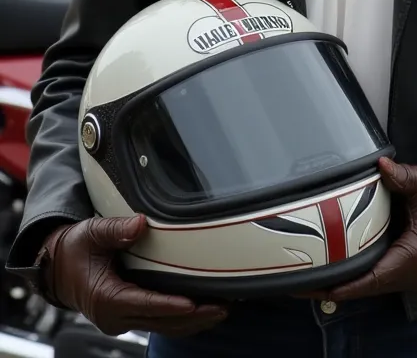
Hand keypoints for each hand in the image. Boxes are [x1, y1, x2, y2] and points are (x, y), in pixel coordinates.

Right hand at [36, 214, 227, 336]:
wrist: (59, 267)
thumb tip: (140, 223)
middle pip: (161, 321)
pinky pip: (160, 322)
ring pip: (164, 326)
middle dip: (194, 316)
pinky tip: (203, 312)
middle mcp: (116, 316)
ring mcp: (124, 319)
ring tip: (222, 310)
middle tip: (223, 307)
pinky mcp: (131, 315)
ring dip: (193, 321)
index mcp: (106, 298)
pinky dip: (183, 319)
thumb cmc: (76, 249)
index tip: (194, 303)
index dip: (171, 305)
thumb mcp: (92, 233)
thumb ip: (115, 229)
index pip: (146, 304)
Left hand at [323, 157, 416, 299]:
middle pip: (363, 286)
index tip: (312, 283)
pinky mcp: (408, 265)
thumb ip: (400, 177)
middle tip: (298, 274)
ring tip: (311, 267)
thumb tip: (379, 164)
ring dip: (344, 277)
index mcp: (412, 258)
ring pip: (369, 281)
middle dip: (332, 283)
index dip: (338, 284)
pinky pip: (378, 272)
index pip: (368, 280)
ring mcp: (409, 272)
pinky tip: (337, 257)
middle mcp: (408, 273)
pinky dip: (357, 268)